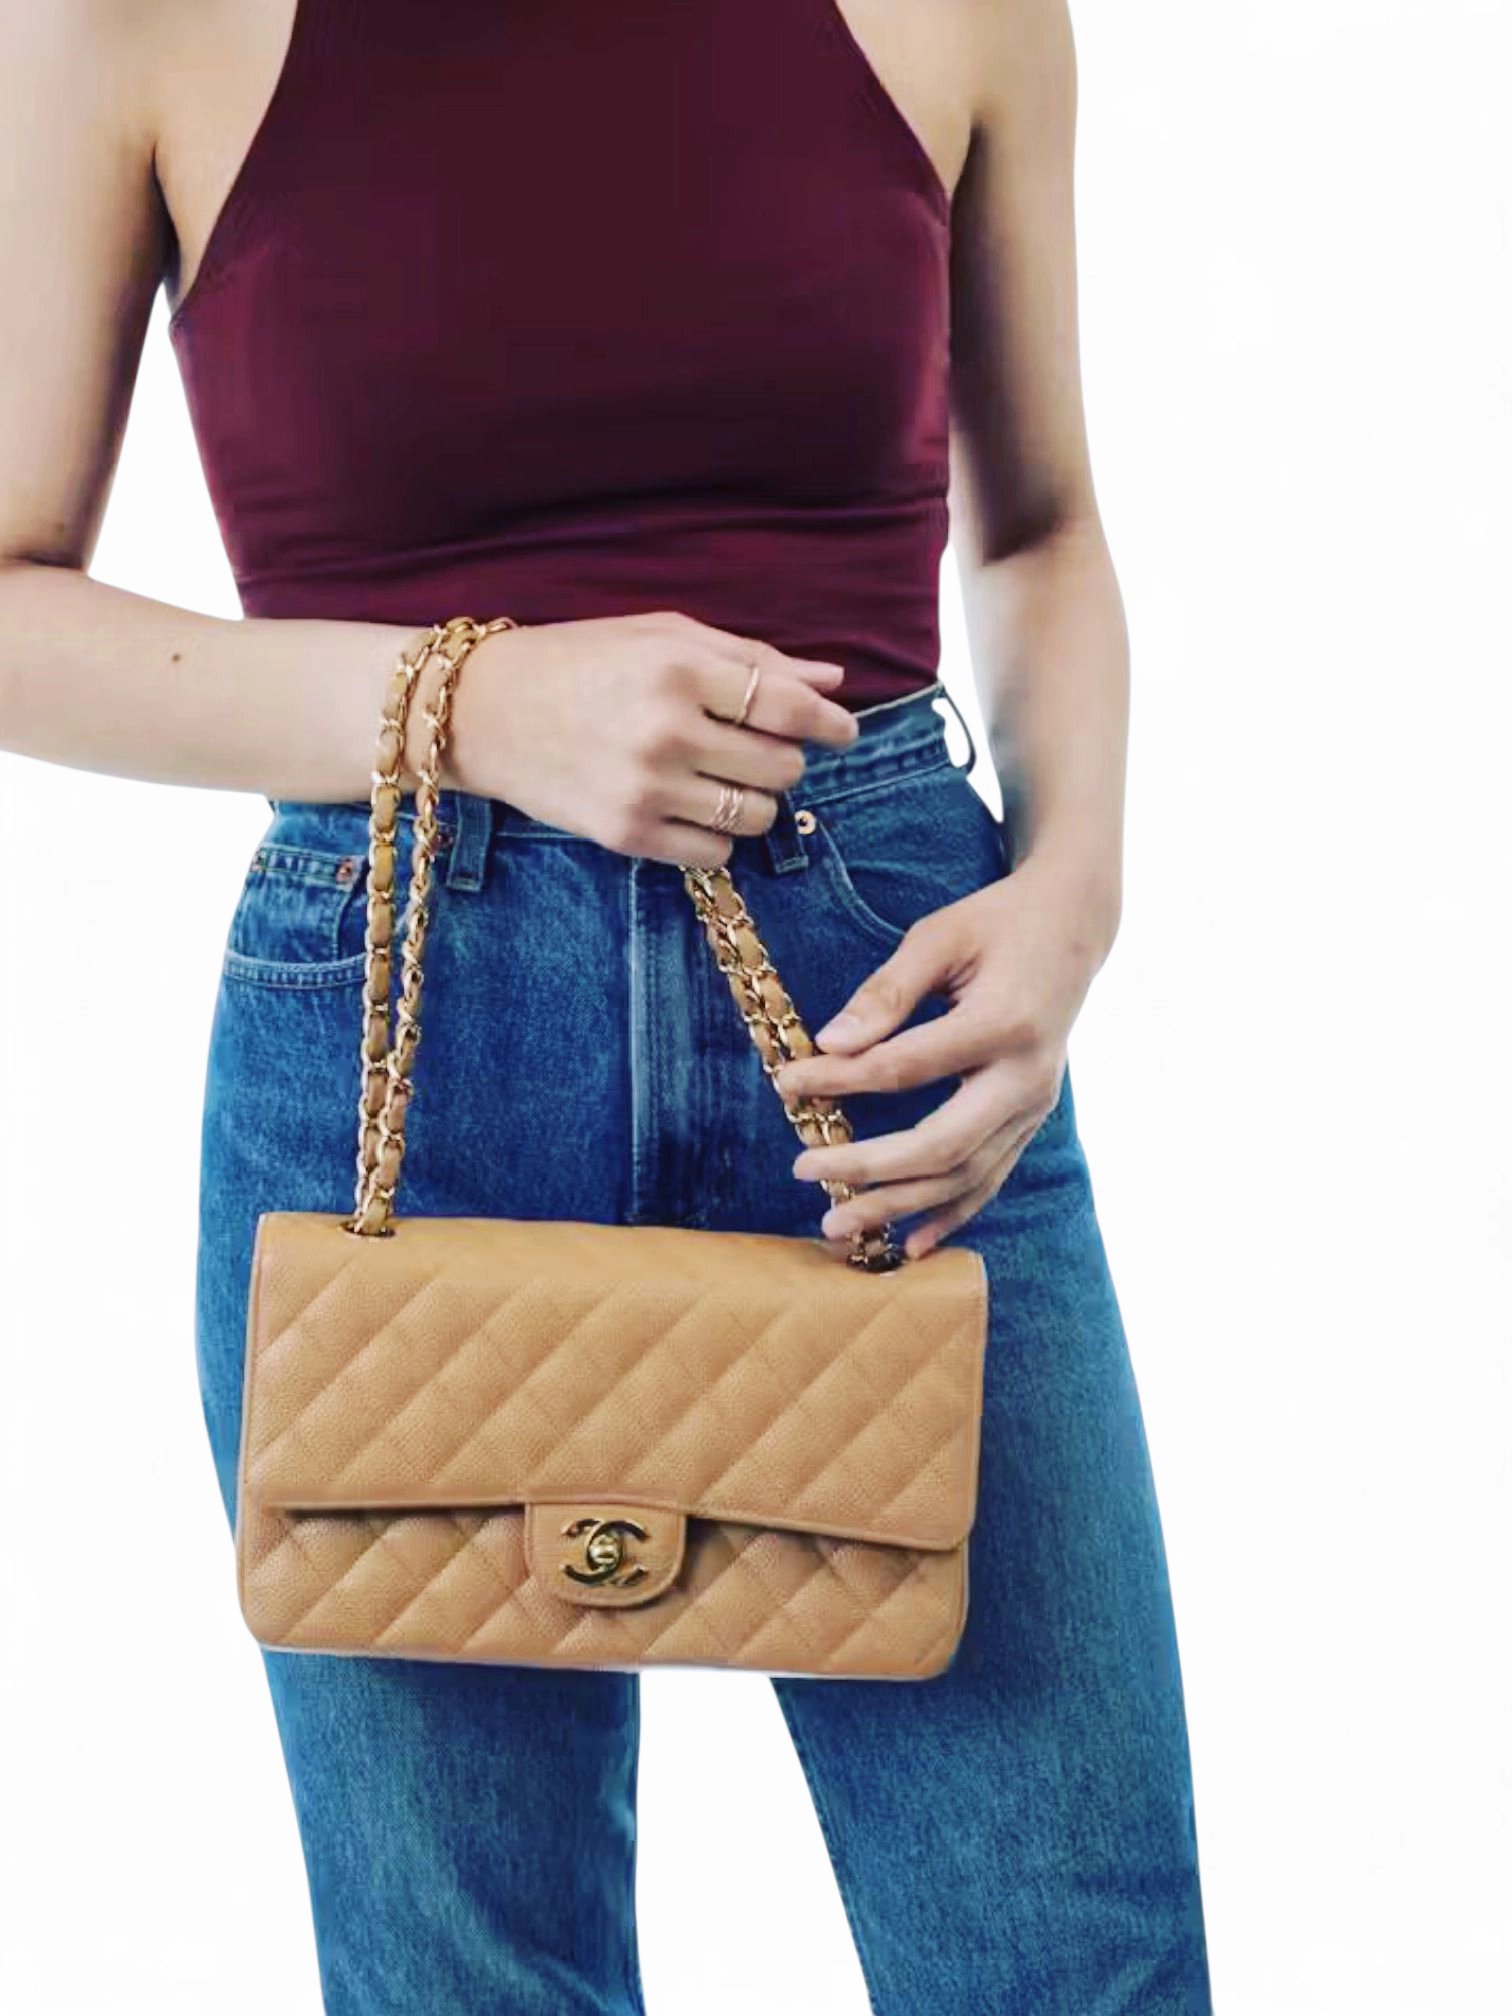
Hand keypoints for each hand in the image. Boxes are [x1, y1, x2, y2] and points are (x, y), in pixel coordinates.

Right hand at [433, 610, 858, 865]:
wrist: (483, 713)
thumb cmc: (580, 662)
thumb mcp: (661, 636)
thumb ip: (748, 659)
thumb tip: (830, 682)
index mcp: (678, 668)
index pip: (786, 706)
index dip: (828, 723)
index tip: (842, 730)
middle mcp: (665, 731)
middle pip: (780, 767)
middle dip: (783, 760)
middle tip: (756, 748)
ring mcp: (645, 789)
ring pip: (756, 817)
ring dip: (755, 802)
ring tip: (722, 779)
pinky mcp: (625, 835)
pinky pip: (715, 852)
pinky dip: (718, 835)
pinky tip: (691, 807)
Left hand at [773, 849, 1117, 1257]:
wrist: (1074, 927)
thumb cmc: (996, 923)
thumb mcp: (939, 937)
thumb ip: (886, 991)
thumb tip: (831, 1043)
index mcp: (1003, 1022)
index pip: (906, 1066)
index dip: (840, 1079)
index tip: (788, 1082)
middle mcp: (1027, 1076)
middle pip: (943, 1142)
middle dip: (869, 1165)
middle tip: (804, 1169)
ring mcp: (1036, 1105)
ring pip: (967, 1174)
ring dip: (901, 1206)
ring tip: (837, 1223)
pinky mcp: (1033, 1118)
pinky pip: (991, 1178)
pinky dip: (952, 1215)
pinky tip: (910, 1245)